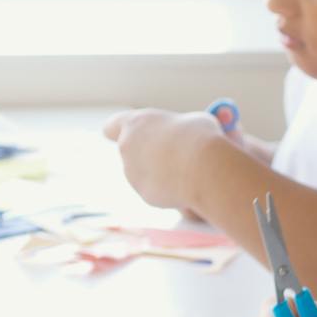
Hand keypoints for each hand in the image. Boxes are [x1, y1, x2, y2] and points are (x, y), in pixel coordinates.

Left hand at [102, 109, 225, 210]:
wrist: (204, 169)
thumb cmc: (200, 137)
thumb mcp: (192, 121)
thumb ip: (178, 128)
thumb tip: (186, 136)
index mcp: (135, 124)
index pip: (112, 127)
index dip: (119, 132)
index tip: (130, 135)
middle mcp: (127, 148)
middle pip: (131, 152)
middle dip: (149, 155)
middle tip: (175, 153)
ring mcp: (133, 174)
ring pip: (146, 173)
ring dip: (161, 172)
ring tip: (188, 170)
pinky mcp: (144, 195)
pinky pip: (157, 191)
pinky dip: (169, 190)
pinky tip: (187, 184)